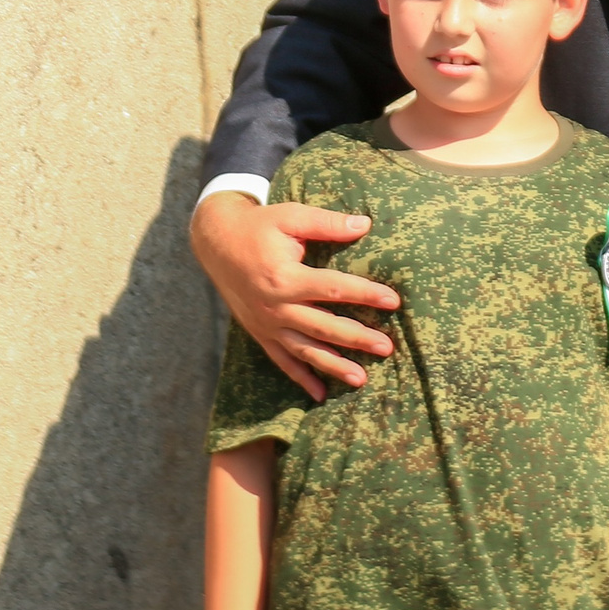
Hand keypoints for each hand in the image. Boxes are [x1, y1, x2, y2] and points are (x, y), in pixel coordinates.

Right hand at [190, 191, 395, 397]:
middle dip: (357, 338)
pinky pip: (282, 360)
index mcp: (284, 276)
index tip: (393, 301)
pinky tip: (321, 394)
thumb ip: (327, 223)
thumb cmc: (258, 226)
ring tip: (361, 379)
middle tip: (387, 347)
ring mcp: (267, 323)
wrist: (215, 241)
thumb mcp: (290, 216)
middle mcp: (275, 306)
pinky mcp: (260, 332)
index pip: (333, 288)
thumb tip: (365, 224)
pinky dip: (301, 378)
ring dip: (334, 366)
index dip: (365, 294)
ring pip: (305, 350)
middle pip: (323, 326)